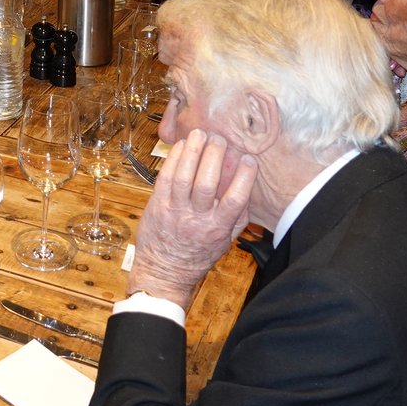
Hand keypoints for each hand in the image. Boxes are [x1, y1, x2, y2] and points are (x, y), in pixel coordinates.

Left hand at [128, 129, 257, 309]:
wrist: (164, 271)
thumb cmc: (197, 255)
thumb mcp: (225, 241)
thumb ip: (238, 217)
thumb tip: (249, 189)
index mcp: (218, 228)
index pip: (235, 200)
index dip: (244, 177)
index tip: (249, 159)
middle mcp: (197, 219)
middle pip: (207, 184)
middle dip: (215, 157)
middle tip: (220, 139)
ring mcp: (175, 211)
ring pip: (184, 177)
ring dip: (192, 152)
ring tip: (200, 134)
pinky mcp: (157, 205)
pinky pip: (165, 178)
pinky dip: (173, 160)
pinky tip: (180, 146)